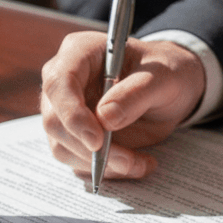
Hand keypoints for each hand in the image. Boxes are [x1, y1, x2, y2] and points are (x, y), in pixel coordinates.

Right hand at [40, 32, 205, 180]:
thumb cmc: (164, 72)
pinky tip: (135, 163)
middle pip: (54, 120)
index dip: (72, 113)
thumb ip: (136, 93)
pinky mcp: (72, 135)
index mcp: (79, 52)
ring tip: (139, 162)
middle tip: (127, 161)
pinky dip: (105, 170)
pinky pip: (76, 160)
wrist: (168, 89)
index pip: (58, 83)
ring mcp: (63, 110)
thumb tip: (105, 119)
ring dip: (99, 164)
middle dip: (88, 148)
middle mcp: (62, 81)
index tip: (97, 141)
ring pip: (62, 146)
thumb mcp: (163, 77)